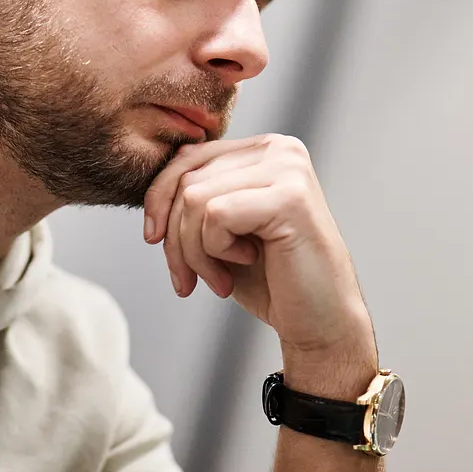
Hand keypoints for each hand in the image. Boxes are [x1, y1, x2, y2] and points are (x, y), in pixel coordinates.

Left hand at [142, 134, 375, 365]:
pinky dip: (216, 251)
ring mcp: (287, 168)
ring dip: (194, 252)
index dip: (158, 200)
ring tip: (219, 280)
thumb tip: (152, 189)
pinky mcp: (289, 197)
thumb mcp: (221, 231)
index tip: (153, 240)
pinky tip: (244, 264)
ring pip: (194, 198)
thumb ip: (195, 198)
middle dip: (174, 238)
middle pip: (186, 179)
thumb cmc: (272, 279)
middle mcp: (278, 149)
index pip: (186, 158)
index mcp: (263, 149)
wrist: (320, 322)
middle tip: (189, 280)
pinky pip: (216, 215)